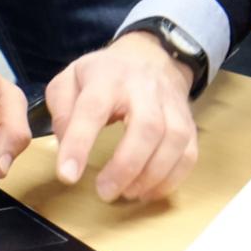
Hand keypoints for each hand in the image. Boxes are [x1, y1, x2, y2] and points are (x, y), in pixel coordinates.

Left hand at [45, 31, 199, 202]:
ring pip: (174, 139)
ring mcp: (171, 105)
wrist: (152, 56)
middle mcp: (144, 89)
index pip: (93, 109)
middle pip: (147, 126)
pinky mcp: (188, 122)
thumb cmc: (105, 76)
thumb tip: (66, 145)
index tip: (68, 175)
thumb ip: (61, 110)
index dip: (80, 143)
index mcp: (107, 79)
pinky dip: (173, 178)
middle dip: (126, 166)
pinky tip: (150, 191)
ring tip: (128, 194)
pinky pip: (189, 152)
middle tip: (105, 192)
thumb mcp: (70, 80)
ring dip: (153, 174)